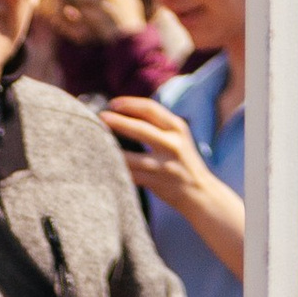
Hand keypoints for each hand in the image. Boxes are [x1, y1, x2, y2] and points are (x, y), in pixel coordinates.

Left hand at [102, 93, 222, 221]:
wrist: (201, 193)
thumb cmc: (183, 162)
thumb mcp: (178, 137)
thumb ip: (159, 126)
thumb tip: (126, 112)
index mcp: (178, 128)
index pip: (151, 109)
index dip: (130, 104)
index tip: (113, 103)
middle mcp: (173, 144)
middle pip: (140, 129)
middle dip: (118, 121)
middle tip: (100, 117)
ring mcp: (164, 165)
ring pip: (131, 157)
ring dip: (111, 149)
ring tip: (96, 142)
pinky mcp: (157, 182)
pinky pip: (131, 175)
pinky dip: (116, 169)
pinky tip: (103, 164)